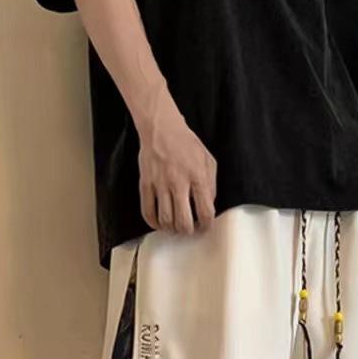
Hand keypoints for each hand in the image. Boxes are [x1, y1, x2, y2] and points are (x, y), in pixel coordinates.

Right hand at [137, 81, 216, 235]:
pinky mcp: (146, 184)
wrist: (161, 128)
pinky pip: (147, 211)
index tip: (205, 226)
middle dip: (188, 230)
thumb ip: (211, 185)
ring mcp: (160, 184)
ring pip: (165, 220)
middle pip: (183, 221)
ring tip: (175, 225)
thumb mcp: (208, 161)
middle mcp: (179, 182)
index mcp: (197, 177)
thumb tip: (208, 206)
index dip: (206, 225)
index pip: (205, 212)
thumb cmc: (185, 143)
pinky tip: (159, 222)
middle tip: (189, 228)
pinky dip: (153, 222)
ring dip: (171, 228)